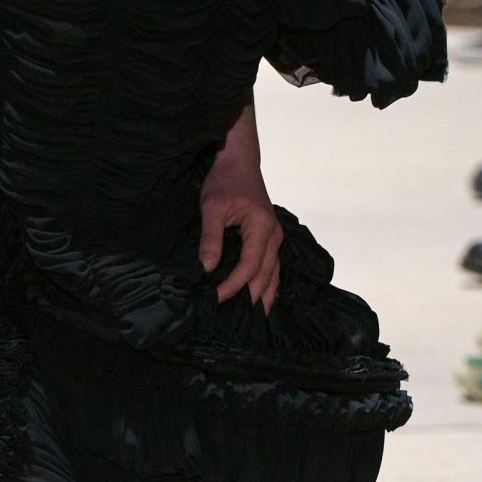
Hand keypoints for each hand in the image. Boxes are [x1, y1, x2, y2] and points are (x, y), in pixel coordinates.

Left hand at [199, 106, 282, 309]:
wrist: (239, 161)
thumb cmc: (225, 181)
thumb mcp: (212, 207)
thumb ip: (210, 239)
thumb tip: (206, 269)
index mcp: (262, 228)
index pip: (249, 267)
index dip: (233, 286)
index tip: (214, 298)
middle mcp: (274, 236)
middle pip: (265, 276)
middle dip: (249, 298)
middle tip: (234, 320)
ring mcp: (276, 237)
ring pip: (274, 275)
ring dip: (264, 296)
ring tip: (255, 320)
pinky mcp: (270, 238)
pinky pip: (273, 267)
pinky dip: (267, 284)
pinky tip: (261, 299)